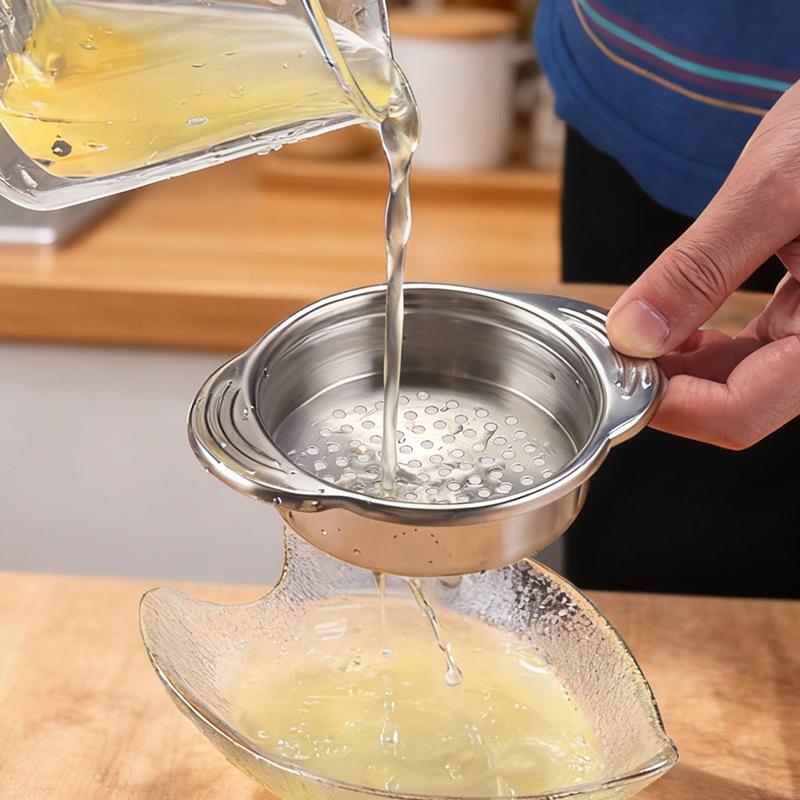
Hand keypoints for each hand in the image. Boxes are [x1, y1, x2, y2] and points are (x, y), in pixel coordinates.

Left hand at [606, 81, 799, 449]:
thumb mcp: (776, 188)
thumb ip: (701, 266)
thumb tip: (633, 332)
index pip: (743, 411)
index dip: (670, 407)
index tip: (615, 373)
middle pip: (737, 403)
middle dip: (666, 387)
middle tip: (610, 351)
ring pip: (739, 380)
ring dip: (679, 369)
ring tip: (629, 335)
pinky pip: (750, 350)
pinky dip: (702, 346)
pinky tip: (668, 327)